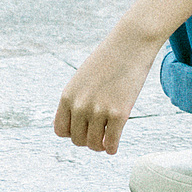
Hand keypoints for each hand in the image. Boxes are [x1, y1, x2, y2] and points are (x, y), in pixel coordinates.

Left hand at [53, 25, 161, 153]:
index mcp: (67, 95)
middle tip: (99, 131)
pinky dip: (112, 148)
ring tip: (107, 137)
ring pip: (93, 145)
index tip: (84, 127)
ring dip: (100, 145)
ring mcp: (99, 110)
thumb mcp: (82, 78)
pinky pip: (111, 144)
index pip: (60, 130)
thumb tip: (68, 128)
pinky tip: (114, 144)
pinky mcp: (119, 113)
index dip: (72, 132)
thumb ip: (75, 101)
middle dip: (88, 139)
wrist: (130, 43)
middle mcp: (80, 105)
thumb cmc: (108, 60)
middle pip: (77, 140)